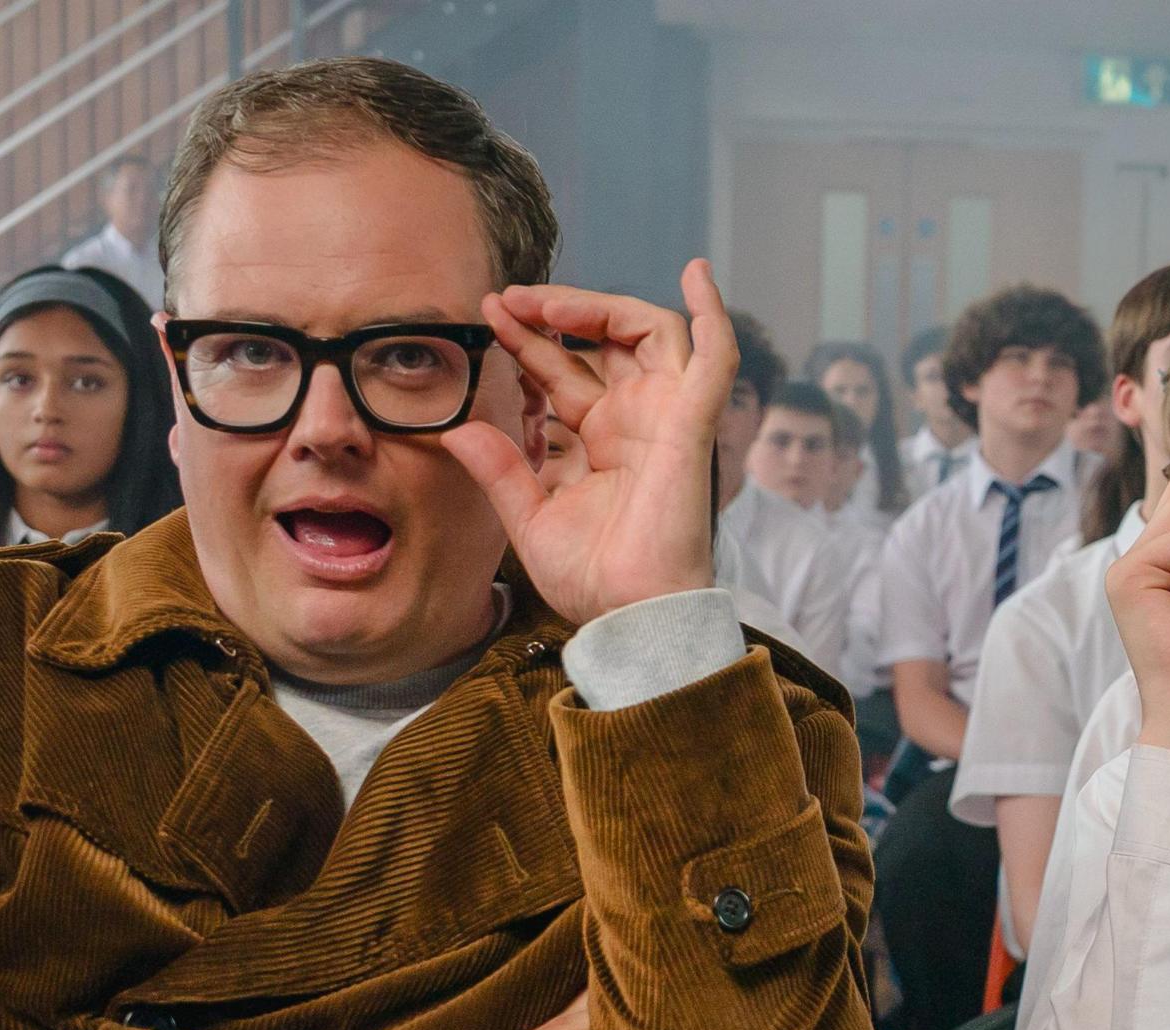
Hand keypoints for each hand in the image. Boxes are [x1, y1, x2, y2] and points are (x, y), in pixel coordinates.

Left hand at [444, 260, 733, 625]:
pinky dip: (713, 314)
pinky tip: (696, 273)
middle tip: (507, 300)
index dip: (527, 340)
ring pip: (646, 332)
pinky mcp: (691, 424)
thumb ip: (498, 470)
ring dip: (599, 305)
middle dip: (555, 313)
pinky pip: (715, 359)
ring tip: (547, 299)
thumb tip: (455, 432)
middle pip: (601, 340)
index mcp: (598, 439)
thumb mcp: (529, 517)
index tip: (487, 315)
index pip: (562, 370)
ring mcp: (666, 418)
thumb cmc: (592, 579)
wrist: (628, 615)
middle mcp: (634, 420)